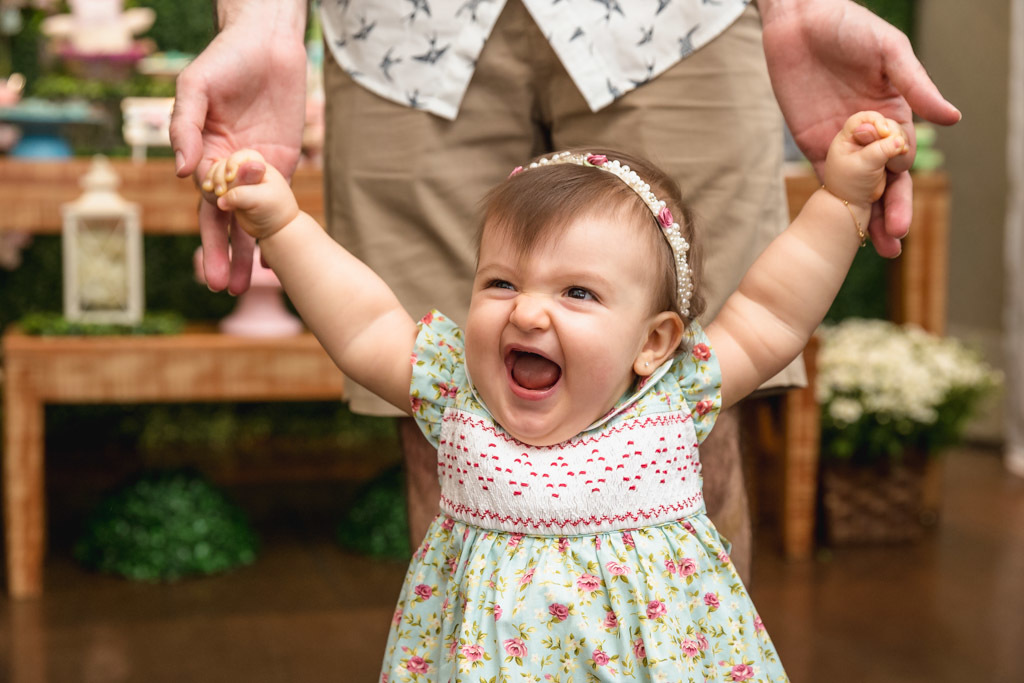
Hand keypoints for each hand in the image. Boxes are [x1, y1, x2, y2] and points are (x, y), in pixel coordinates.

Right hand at [169, 3, 306, 292]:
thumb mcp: (197, 87)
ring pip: (250, 219)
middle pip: (223, 218)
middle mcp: (227, 166)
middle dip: (222, 252)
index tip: (219, 232)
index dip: (212, 214)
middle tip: (222, 288)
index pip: (205, 192)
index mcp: (202, 151)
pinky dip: (277, 233)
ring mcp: (256, 170)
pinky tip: (277, 262)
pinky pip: (278, 205)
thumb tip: (181, 173)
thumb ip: (186, 127)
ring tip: (243, 288)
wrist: (269, 43)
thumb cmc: (225, 59)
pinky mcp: (283, 165)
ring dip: (247, 254)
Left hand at [761, 0, 960, 256]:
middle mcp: (871, 134)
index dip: (902, 180)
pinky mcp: (814, 143)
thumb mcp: (888, 51)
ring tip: (877, 247)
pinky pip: (826, 178)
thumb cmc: (848, 26)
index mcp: (895, 113)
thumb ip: (915, 86)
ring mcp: (842, 142)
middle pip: (884, 182)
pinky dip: (835, 202)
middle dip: (891, 211)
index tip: (898, 203)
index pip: (903, 157)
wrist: (798, 19)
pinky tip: (842, 228)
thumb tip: (952, 119)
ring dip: (866, 218)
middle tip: (894, 240)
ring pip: (857, 188)